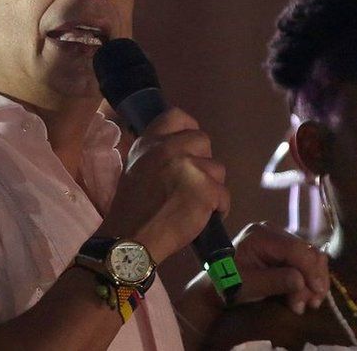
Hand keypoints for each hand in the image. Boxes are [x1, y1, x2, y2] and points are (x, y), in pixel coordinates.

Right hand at [97, 107, 229, 262]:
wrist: (131, 239)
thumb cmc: (133, 209)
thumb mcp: (137, 167)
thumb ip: (158, 153)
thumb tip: (183, 150)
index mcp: (149, 142)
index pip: (178, 116)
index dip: (188, 130)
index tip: (188, 148)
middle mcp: (169, 148)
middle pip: (203, 141)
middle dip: (202, 161)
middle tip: (190, 183)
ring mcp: (189, 167)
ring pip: (217, 169)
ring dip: (211, 187)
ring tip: (194, 204)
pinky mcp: (205, 189)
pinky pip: (224, 195)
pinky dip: (218, 208)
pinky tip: (203, 217)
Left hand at [228, 221, 328, 313]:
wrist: (216, 286)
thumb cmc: (228, 284)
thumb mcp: (249, 285)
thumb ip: (275, 281)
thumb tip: (301, 281)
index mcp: (261, 235)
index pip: (295, 249)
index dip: (311, 270)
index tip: (316, 293)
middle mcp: (272, 231)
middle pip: (308, 252)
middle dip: (313, 279)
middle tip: (310, 304)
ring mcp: (279, 239)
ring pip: (311, 257)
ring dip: (313, 281)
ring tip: (308, 303)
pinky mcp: (284, 250)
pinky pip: (306, 261)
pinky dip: (310, 278)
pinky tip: (305, 295)